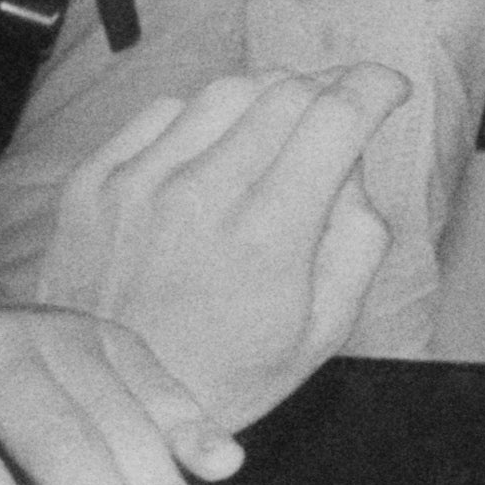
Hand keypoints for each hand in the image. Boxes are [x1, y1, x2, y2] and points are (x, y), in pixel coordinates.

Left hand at [29, 67, 404, 429]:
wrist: (107, 398)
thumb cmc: (223, 374)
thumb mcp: (322, 331)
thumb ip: (358, 241)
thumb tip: (351, 168)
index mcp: (269, 236)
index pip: (336, 116)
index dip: (375, 86)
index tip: (389, 88)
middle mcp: (202, 194)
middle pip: (287, 92)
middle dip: (329, 91)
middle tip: (340, 112)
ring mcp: (141, 182)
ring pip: (226, 91)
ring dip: (268, 97)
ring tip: (277, 130)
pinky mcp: (96, 180)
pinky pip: (164, 112)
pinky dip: (202, 117)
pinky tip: (213, 150)